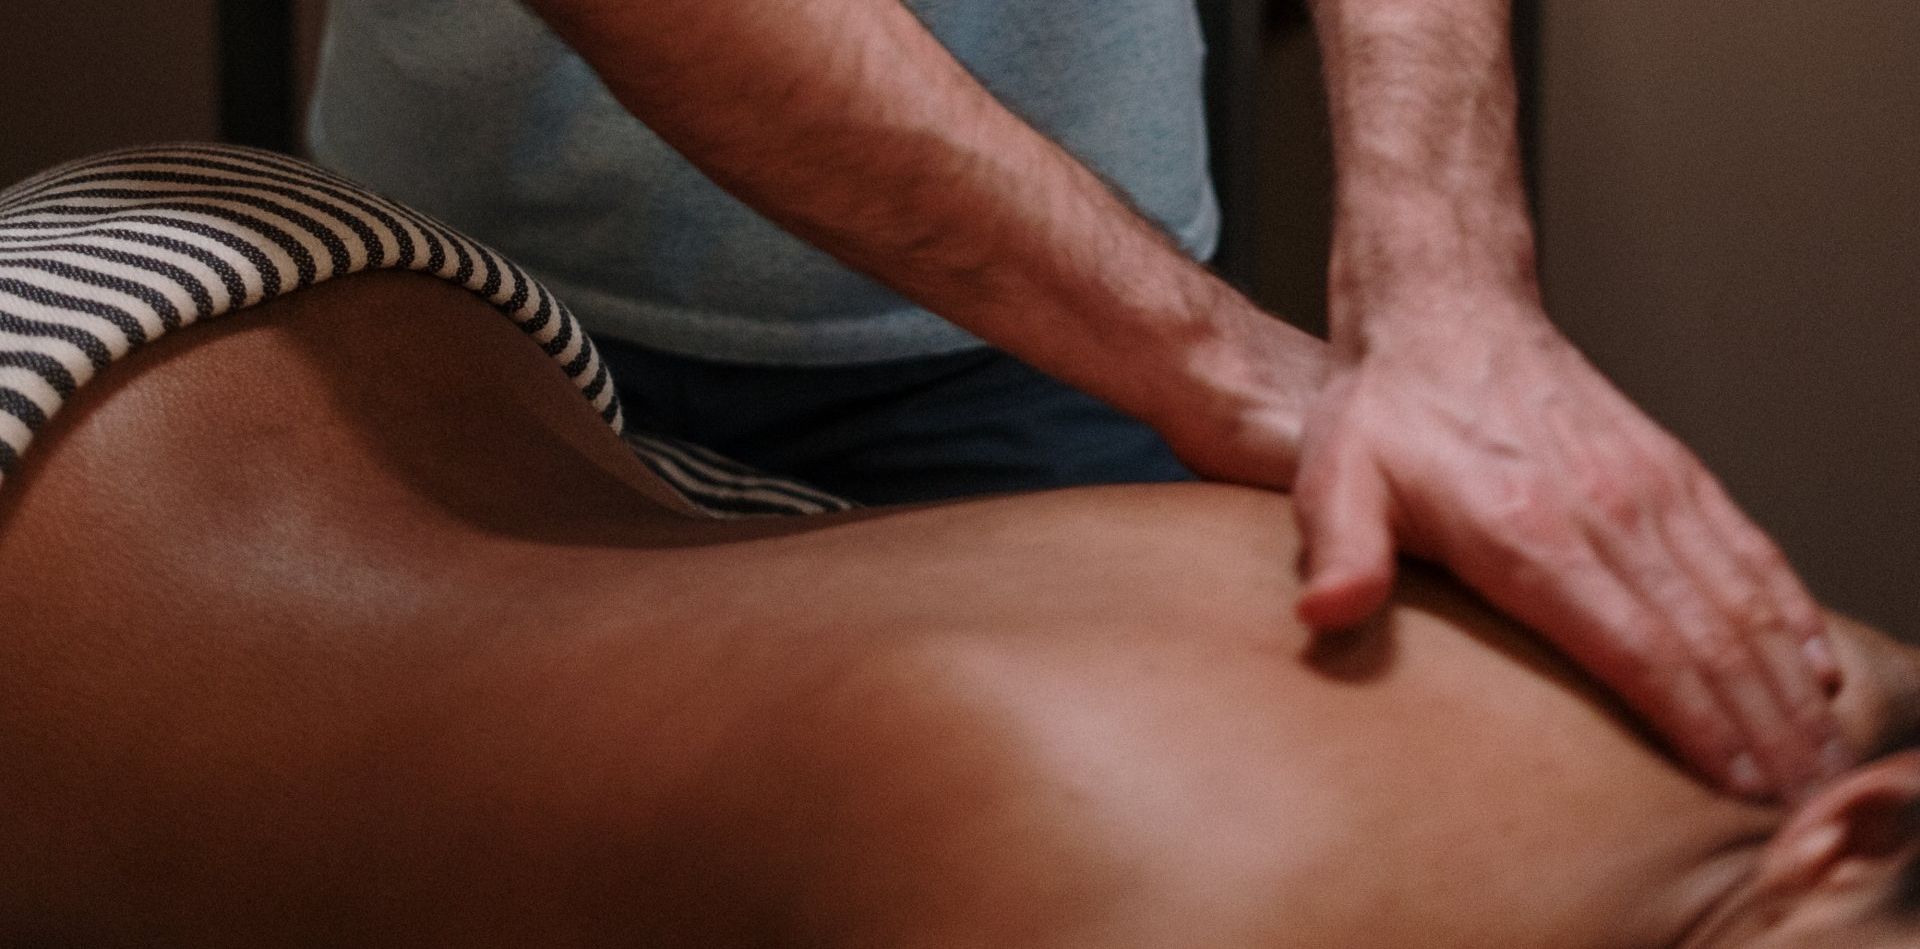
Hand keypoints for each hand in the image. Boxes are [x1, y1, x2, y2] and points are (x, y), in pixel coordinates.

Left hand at [1286, 297, 1849, 800]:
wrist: (1443, 311)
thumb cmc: (1385, 409)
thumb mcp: (1336, 477)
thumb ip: (1340, 550)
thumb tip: (1323, 615)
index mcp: (1529, 531)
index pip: (1635, 647)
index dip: (1692, 723)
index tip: (1734, 786)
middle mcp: (1607, 510)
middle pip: (1707, 638)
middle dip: (1761, 726)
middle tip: (1800, 803)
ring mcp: (1647, 486)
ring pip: (1740, 599)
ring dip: (1787, 682)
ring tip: (1819, 756)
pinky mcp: (1668, 468)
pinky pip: (1745, 547)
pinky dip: (1787, 609)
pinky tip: (1812, 662)